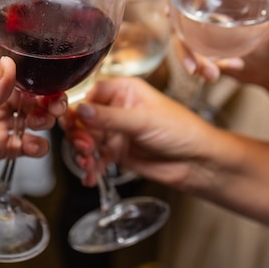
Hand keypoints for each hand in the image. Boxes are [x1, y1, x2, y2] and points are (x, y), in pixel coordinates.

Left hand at [0, 56, 65, 197]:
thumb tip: (12, 67)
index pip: (17, 71)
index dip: (38, 79)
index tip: (51, 87)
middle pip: (31, 95)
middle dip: (47, 100)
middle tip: (54, 108)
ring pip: (31, 119)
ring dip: (43, 122)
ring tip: (42, 125)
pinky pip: (22, 145)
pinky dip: (34, 146)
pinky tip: (34, 147)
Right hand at [63, 76, 216, 187]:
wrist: (198, 163)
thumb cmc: (181, 131)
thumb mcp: (142, 121)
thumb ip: (109, 118)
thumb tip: (80, 110)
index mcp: (124, 90)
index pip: (90, 94)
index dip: (77, 109)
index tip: (70, 123)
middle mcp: (117, 109)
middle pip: (84, 119)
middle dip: (79, 135)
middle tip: (83, 148)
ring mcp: (117, 131)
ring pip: (87, 140)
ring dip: (83, 153)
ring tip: (88, 164)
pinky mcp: (118, 152)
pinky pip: (96, 158)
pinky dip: (91, 168)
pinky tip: (91, 176)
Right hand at [175, 6, 268, 103]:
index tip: (169, 12)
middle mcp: (204, 13)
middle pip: (180, 23)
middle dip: (183, 47)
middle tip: (193, 66)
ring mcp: (199, 33)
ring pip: (184, 45)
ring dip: (193, 61)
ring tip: (211, 74)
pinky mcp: (199, 53)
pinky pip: (193, 60)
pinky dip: (204, 68)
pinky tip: (223, 70)